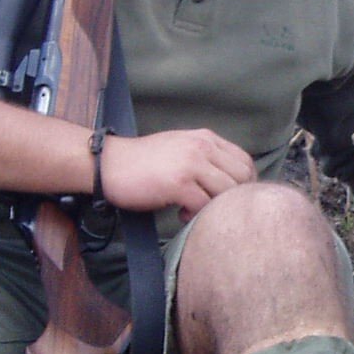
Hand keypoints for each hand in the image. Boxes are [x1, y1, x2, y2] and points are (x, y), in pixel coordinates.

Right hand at [99, 128, 255, 219]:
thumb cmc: (144, 162)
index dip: (244, 185)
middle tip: (211, 208)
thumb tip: (232, 182)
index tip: (230, 199)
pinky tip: (180, 214)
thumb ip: (207, 158)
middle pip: (240, 179)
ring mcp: (191, 164)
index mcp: (206, 138)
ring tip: (193, 211)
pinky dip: (195, 216)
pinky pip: (204, 206)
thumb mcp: (181, 148)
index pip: (245, 162)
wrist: (109, 164)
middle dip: (231, 199)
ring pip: (226, 193)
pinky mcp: (178, 183)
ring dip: (214, 208)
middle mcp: (202, 147)